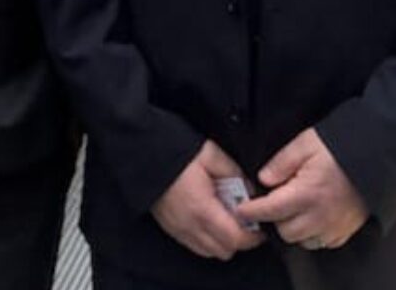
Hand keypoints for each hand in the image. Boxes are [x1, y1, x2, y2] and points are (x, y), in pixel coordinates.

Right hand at [151, 140, 264, 259]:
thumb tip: (251, 188)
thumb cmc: (174, 151)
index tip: (260, 226)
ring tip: (225, 218)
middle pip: (225, 250)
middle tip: (244, 220)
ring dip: (222, 240)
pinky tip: (208, 218)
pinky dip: (206, 239)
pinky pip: (194, 245)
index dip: (253, 236)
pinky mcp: (169, 227)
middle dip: (239, 239)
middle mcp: (190, 225)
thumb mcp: (211, 153)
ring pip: (209, 251)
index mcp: (203, 209)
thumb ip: (234, 171)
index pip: (235, 239)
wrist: (142, 151)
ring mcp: (178, 229)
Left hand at [237, 128, 367, 249]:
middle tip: (274, 201)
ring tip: (294, 207)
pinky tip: (310, 215)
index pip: (271, 210)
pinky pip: (319, 242)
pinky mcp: (342, 232)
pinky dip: (310, 233)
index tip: (241, 209)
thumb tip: (263, 179)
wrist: (369, 158)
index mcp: (306, 193)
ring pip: (301, 240)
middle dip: (275, 218)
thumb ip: (280, 162)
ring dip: (293, 227)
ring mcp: (332, 227)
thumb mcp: (304, 143)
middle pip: (285, 231)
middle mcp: (319, 216)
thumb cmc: (336, 148)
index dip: (252, 211)